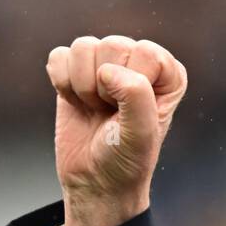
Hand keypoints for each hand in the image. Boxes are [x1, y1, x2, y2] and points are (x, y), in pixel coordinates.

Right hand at [45, 35, 187, 225]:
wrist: (95, 181)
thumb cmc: (126, 161)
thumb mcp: (141, 134)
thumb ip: (136, 96)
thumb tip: (108, 71)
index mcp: (166, 74)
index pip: (146, 52)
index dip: (132, 83)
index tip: (130, 112)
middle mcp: (138, 63)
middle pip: (111, 45)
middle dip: (104, 87)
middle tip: (110, 114)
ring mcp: (105, 64)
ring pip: (82, 47)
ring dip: (82, 86)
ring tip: (96, 109)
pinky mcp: (75, 71)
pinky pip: (59, 57)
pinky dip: (62, 84)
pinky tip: (77, 104)